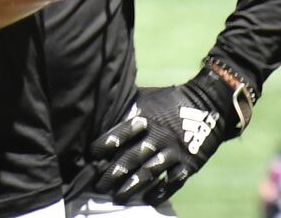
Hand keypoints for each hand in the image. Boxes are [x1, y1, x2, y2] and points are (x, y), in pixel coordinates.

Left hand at [90, 66, 244, 204]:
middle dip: (113, 173)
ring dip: (132, 186)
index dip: (104, 145)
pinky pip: (174, 181)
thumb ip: (125, 107)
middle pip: (132, 157)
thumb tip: (99, 112)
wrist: (208, 103)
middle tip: (98, 185)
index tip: (90, 156)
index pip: (119, 133)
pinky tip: (148, 200)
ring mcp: (175, 151)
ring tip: (118, 197)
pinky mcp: (190, 163)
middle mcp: (158, 136)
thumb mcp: (144, 98)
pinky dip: (161, 191)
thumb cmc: (167, 100)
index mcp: (144, 118)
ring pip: (150, 172)